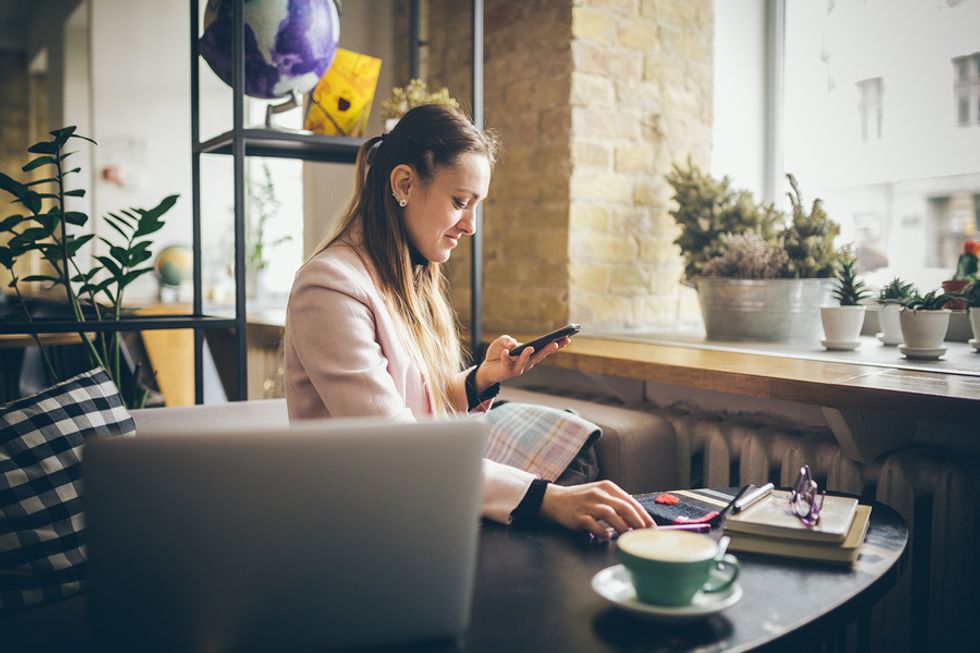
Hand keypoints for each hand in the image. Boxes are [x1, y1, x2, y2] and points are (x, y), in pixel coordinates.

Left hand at [475, 335, 571, 389]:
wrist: (486, 369)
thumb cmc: (498, 354)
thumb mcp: (502, 341)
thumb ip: (507, 339)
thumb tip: (513, 344)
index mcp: (530, 355)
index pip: (545, 349)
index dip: (556, 345)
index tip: (567, 338)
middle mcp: (526, 363)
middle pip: (540, 356)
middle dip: (548, 349)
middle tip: (556, 343)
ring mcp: (517, 368)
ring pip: (525, 361)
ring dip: (528, 354)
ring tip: (531, 347)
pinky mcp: (506, 371)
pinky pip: (507, 363)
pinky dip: (507, 357)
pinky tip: (507, 352)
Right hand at [539, 480, 654, 538]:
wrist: (556, 499)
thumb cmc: (582, 499)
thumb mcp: (600, 495)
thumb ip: (616, 504)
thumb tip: (637, 519)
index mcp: (607, 487)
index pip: (630, 501)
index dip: (643, 515)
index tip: (652, 527)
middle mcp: (599, 493)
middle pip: (624, 507)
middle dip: (638, 522)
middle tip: (645, 534)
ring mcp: (588, 504)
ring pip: (610, 515)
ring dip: (622, 527)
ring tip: (628, 536)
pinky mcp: (578, 516)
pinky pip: (593, 525)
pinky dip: (602, 532)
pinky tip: (607, 536)